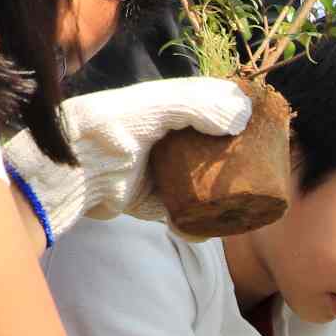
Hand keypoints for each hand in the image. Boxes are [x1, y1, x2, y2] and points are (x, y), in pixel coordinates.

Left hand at [0, 76, 252, 233]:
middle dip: (238, 161)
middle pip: (214, 148)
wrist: (70, 172)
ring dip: (222, 199)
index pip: (215, 106)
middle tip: (261, 173)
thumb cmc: (109, 127)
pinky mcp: (152, 202)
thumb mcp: (154, 107)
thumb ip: (197, 105)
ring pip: (203, 185)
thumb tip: (242, 116)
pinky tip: (201, 230)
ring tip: (240, 209)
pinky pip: (183, 216)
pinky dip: (194, 227)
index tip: (265, 127)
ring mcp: (160, 172)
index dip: (240, 114)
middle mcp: (167, 138)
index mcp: (169, 107)